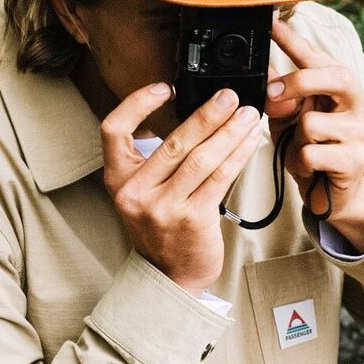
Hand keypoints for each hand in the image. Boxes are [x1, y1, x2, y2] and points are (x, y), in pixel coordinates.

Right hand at [101, 83, 263, 295]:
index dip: (136, 103)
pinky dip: (238, 156)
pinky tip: (250, 142)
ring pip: (201, 159)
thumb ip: (159, 159)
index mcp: (118, 179)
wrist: (169, 276)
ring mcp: (163, 208)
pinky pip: (220, 178)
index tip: (165, 87)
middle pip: (173, 142)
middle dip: (206, 115)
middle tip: (229, 97)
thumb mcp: (145, 191)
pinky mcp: (192, 219)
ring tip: (248, 114)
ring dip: (229, 133)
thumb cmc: (162, 228)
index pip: (113, 131)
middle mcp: (135, 193)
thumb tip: (200, 116)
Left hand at [265, 17, 363, 244]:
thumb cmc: (312, 148)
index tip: (271, 22)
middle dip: (297, 83)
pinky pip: (311, 153)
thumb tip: (264, 75)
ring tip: (302, 148)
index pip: (316, 57)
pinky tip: (309, 167)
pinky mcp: (354, 160)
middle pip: (330, 76)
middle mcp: (356, 103)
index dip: (292, 39)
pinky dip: (300, 162)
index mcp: (340, 86)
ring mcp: (359, 131)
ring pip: (311, 122)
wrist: (333, 193)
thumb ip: (279, 97)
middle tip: (274, 96)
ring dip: (295, 139)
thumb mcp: (289, 118)